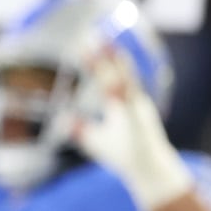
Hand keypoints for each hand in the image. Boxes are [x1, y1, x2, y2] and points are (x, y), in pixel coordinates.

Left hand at [71, 45, 190, 210]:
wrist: (148, 173)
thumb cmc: (124, 155)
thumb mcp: (96, 141)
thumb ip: (80, 129)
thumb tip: (62, 121)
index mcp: (121, 104)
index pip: (106, 77)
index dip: (96, 61)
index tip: (85, 43)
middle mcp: (132, 104)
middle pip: (117, 75)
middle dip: (106, 57)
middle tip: (95, 36)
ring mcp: (138, 115)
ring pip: (127, 87)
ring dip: (119, 69)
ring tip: (112, 50)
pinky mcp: (140, 129)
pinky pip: (131, 112)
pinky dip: (124, 99)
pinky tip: (116, 88)